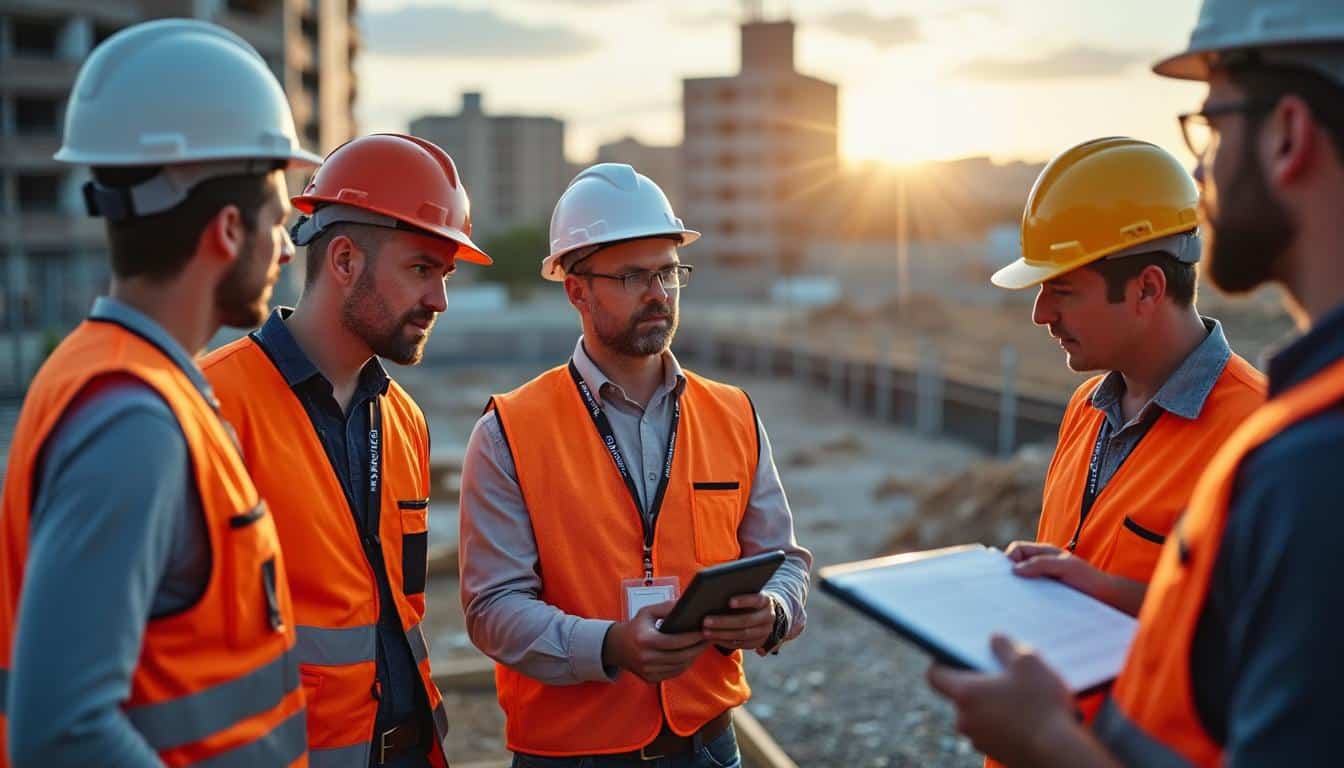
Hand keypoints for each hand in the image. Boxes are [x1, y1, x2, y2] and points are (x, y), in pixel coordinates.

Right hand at [602, 600, 705, 682]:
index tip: (705, 631)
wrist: (618, 648)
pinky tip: (691, 654)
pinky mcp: (651, 679)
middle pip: (680, 656)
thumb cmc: (636, 627)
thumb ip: (667, 607)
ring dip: (694, 656)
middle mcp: (646, 659)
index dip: (692, 637)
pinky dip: (685, 664)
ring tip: (703, 645)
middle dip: (698, 647)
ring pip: (680, 666)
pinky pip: (675, 673)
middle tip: (711, 637)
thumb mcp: (647, 612)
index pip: (674, 642)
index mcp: (644, 640)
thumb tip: (686, 604)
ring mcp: (648, 671)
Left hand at [700, 592, 774, 651]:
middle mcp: (768, 617)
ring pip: (743, 635)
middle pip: (746, 620)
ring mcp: (765, 631)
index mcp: (766, 601)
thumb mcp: (747, 593)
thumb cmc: (748, 599)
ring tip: (705, 632)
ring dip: (722, 634)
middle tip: (706, 621)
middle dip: (724, 621)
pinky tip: (713, 638)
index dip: (744, 601)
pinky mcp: (758, 643)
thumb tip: (714, 593)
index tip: (729, 602)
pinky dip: (726, 642)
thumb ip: (736, 592)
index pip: (757, 600)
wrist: (763, 613)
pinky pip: (741, 644)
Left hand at [927, 635, 1079, 766]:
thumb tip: (994, 639)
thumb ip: (1005, 647)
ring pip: (979, 714)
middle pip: (962, 694)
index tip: (953, 655)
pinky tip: (1029, 716)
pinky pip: (994, 731)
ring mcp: (979, 739)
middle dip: (979, 683)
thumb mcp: (1027, 663)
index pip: (935, 676)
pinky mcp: (996, 752)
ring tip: (1023, 695)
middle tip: (1003, 673)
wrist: (1059, 755)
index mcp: (965, 693)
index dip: (941, 663)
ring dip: (994, 704)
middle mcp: (965, 719)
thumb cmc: (1041, 705)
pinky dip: (1004, 722)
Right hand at [1004, 541, 1144, 615]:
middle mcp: (1041, 564)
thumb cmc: (1089, 579)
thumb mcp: (1066, 567)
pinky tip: (1025, 606)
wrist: (1106, 599)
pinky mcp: (1046, 594)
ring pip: (1021, 579)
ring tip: (1014, 599)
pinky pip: (1029, 593)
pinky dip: (1024, 597)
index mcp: (1044, 553)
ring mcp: (1043, 579)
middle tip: (1006, 587)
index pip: (1018, 549)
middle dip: (1009, 573)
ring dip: (1017, 587)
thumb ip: (1041, 564)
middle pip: (1016, 563)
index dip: (1010, 557)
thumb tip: (1014, 570)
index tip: (1009, 573)